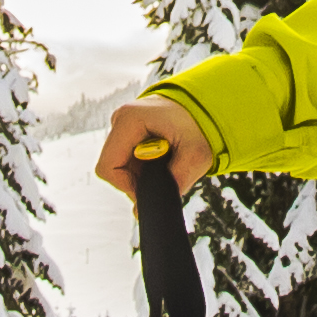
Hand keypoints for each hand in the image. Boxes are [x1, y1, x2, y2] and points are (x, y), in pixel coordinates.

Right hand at [94, 96, 208, 197]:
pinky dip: (142, 165)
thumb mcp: (195, 157)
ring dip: (140, 173)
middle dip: (135, 180)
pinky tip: (163, 159)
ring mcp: (123, 122)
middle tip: (164, 177)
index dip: (126, 186)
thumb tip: (140, 211)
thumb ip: (173, 183)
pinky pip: (126, 156)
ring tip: (168, 164)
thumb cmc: (202, 126)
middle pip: (112, 166)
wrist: (207, 105)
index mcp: (130, 120)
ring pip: (119, 163)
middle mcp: (120, 118)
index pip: (109, 167)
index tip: (150, 189)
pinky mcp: (128, 128)